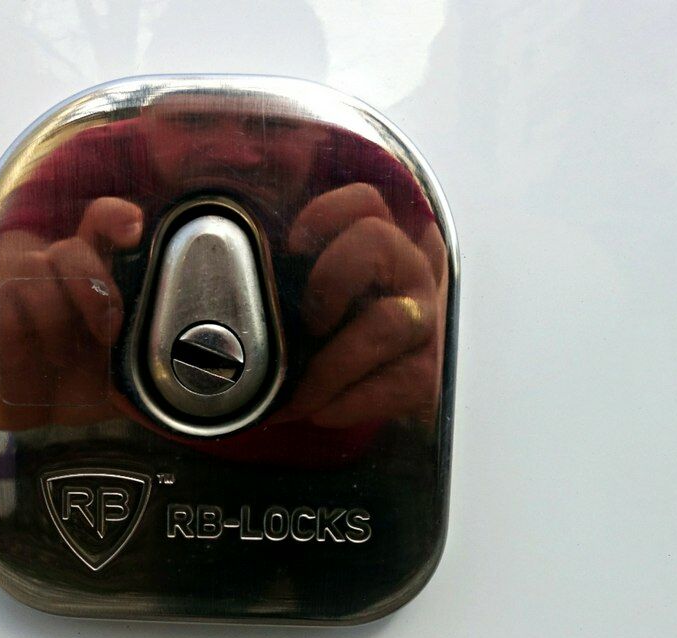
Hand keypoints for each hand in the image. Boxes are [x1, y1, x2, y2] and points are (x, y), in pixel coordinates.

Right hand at [0, 197, 142, 429]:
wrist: (44, 425)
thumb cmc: (88, 387)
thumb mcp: (134, 368)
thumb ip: (154, 352)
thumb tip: (190, 359)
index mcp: (95, 274)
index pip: (100, 220)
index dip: (114, 217)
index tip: (133, 232)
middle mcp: (57, 274)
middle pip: (71, 249)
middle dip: (94, 289)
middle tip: (107, 332)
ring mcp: (19, 289)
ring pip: (33, 268)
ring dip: (56, 318)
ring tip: (65, 357)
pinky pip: (1, 304)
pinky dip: (22, 334)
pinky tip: (32, 358)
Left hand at [277, 183, 448, 428]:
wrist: (353, 386)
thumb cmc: (316, 325)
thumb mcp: (296, 282)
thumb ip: (278, 235)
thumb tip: (253, 187)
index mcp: (373, 240)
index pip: (364, 201)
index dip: (327, 214)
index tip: (293, 245)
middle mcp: (405, 273)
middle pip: (377, 243)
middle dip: (328, 281)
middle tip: (302, 322)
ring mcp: (419, 322)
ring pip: (387, 321)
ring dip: (332, 362)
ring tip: (297, 390)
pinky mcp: (422, 374)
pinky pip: (395, 385)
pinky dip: (348, 404)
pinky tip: (319, 411)